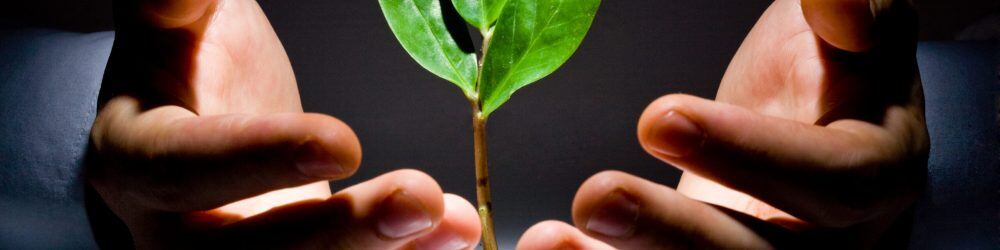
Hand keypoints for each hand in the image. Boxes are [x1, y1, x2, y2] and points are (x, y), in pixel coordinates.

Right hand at [89, 0, 479, 247]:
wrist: (207, 113)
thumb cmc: (193, 61)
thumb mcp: (175, 20)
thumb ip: (172, 2)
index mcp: (134, 158)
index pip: (181, 169)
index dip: (257, 160)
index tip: (342, 142)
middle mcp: (173, 231)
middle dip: (340, 233)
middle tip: (419, 200)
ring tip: (452, 222)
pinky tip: (448, 236)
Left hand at [517, 0, 926, 247]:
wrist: (811, 108)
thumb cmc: (830, 61)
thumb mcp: (852, 22)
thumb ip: (857, 9)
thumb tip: (836, 3)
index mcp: (879, 169)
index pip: (834, 179)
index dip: (752, 154)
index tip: (659, 115)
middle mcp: (835, 239)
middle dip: (675, 233)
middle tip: (596, 198)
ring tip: (548, 241)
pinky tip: (552, 246)